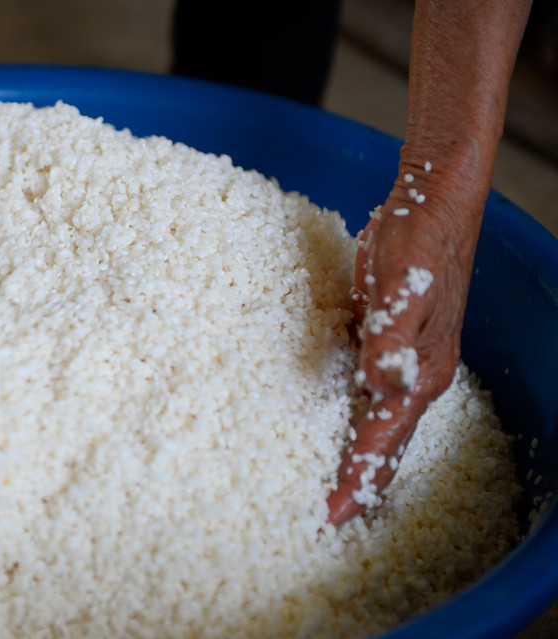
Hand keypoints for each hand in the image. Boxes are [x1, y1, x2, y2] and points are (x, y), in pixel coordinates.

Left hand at [326, 166, 481, 525]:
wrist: (430, 203)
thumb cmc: (420, 240)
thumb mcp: (403, 284)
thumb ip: (391, 336)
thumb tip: (379, 383)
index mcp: (421, 372)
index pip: (385, 440)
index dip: (359, 478)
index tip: (333, 514)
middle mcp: (414, 374)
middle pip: (386, 442)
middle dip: (360, 480)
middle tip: (329, 517)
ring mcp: (401, 359)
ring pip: (377, 419)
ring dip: (357, 452)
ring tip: (333, 482)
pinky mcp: (384, 339)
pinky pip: (367, 391)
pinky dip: (351, 414)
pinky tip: (331, 421)